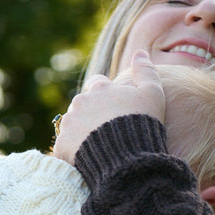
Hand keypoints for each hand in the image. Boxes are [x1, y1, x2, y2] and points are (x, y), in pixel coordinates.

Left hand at [53, 50, 165, 164]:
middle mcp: (80, 102)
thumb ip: (145, 72)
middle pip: (83, 106)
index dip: (105, 95)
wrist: (127, 159)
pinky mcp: (61, 146)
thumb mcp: (152, 94)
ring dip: (81, 134)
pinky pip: (65, 149)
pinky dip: (73, 154)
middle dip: (92, 116)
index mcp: (100, 87)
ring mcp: (68, 124)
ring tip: (98, 150)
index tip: (113, 109)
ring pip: (72, 126)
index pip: (97, 83)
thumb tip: (140, 53)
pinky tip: (87, 162)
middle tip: (107, 134)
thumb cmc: (142, 124)